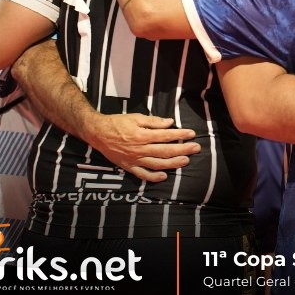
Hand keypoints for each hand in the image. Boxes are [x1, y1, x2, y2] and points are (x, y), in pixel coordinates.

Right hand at [82, 113, 201, 182]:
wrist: (97, 133)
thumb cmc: (117, 123)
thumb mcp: (135, 117)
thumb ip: (153, 121)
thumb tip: (170, 123)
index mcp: (142, 135)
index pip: (166, 136)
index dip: (180, 135)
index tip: (192, 134)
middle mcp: (140, 149)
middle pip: (165, 151)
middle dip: (183, 150)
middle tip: (196, 148)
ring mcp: (134, 159)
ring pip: (157, 164)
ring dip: (173, 163)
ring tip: (186, 161)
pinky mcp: (128, 166)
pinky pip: (142, 174)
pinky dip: (154, 177)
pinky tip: (164, 176)